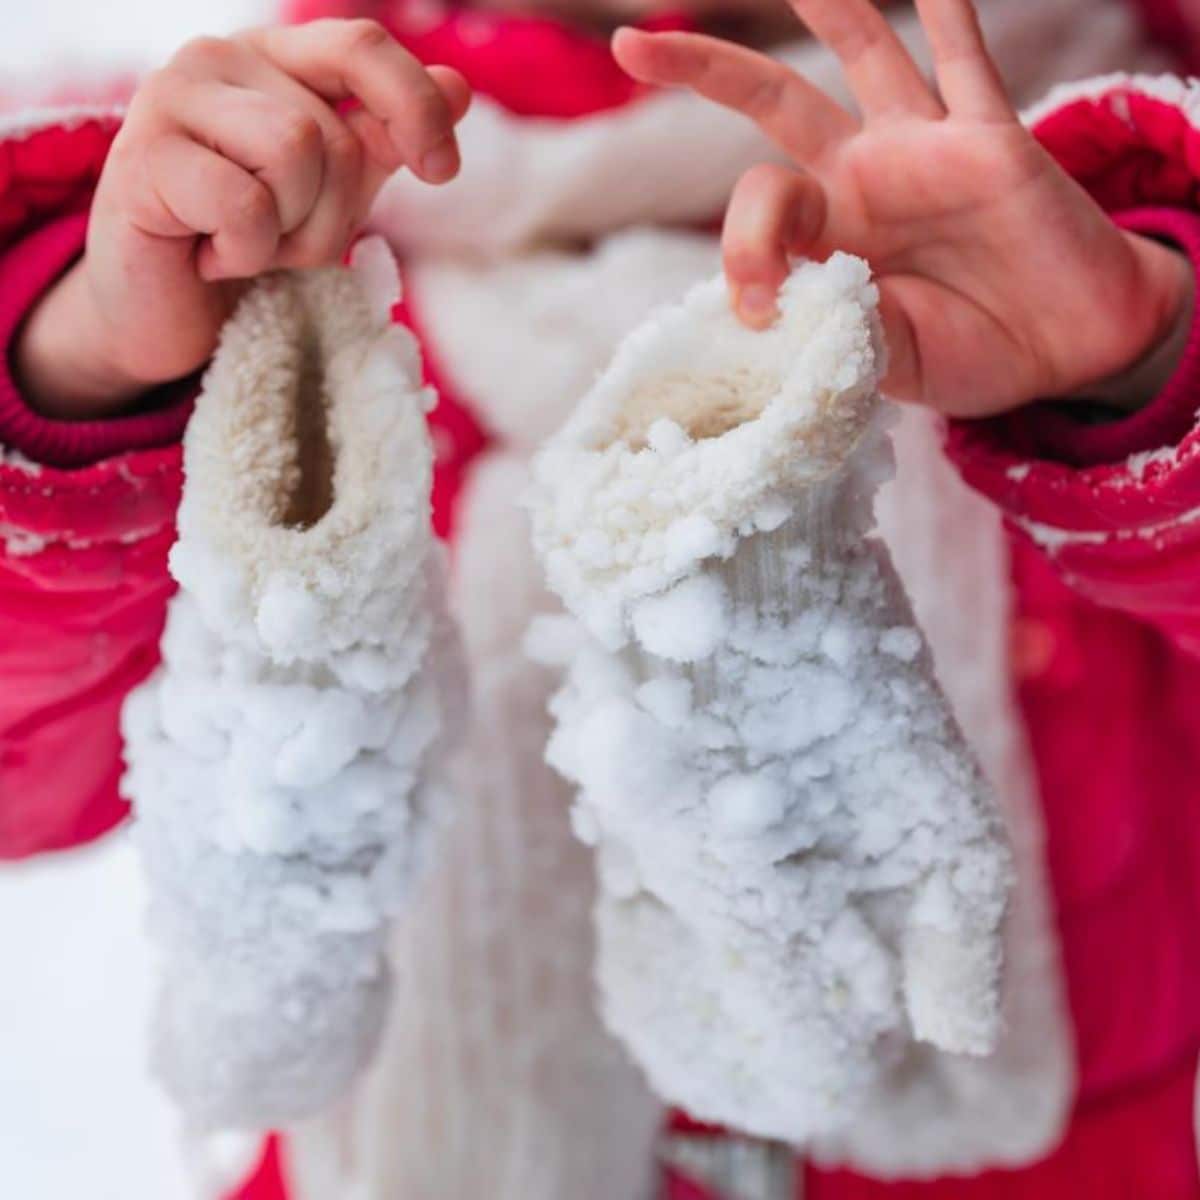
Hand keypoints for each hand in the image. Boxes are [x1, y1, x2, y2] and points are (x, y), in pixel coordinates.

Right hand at [16, 20, 469, 417]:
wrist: (164, 305)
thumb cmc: (250, 237)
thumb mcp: (335, 190)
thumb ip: (385, 138)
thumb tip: (455, 89)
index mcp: (274, 56)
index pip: (362, 46)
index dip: (415, 106)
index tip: (442, 170)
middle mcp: (219, 57)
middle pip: (335, 136)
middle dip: (330, 215)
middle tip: (281, 238)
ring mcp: (171, 98)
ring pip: (295, 154)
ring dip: (289, 233)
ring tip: (246, 243)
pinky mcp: (142, 158)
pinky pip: (245, 205)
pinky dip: (246, 253)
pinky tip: (211, 255)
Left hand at [614, 0, 1192, 415]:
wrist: (1063, 350)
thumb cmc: (966, 352)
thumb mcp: (884, 360)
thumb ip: (836, 330)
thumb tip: (778, 312)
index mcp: (826, 234)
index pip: (759, 204)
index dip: (742, 246)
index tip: (755, 307)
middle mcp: (862, 176)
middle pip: (775, 99)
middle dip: (706, 67)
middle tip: (633, 42)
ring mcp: (923, 148)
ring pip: (865, 50)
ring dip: (826, 3)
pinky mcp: (991, 138)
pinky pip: (965, 59)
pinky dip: (948, 10)